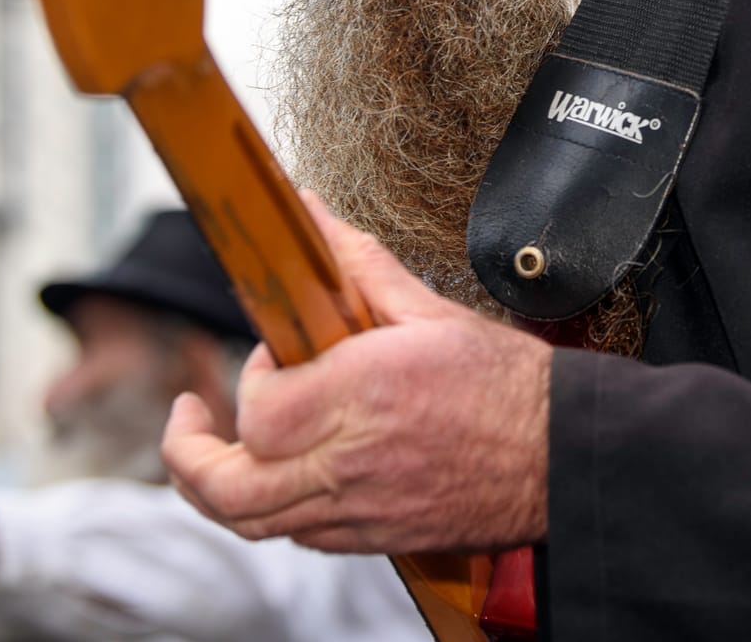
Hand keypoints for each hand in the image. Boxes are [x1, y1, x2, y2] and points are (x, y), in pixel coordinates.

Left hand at [162, 193, 551, 555]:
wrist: (561, 456)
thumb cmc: (506, 385)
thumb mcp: (431, 310)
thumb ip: (357, 263)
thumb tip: (308, 211)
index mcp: (365, 395)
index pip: (261, 411)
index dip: (252, 380)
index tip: (275, 356)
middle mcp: (353, 462)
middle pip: (232, 486)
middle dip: (190, 454)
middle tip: (189, 419)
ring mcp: (361, 511)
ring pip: (254, 523)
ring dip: (218, 489)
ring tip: (212, 454)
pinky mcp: (375, 540)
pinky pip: (298, 538)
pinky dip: (272, 510)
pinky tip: (281, 476)